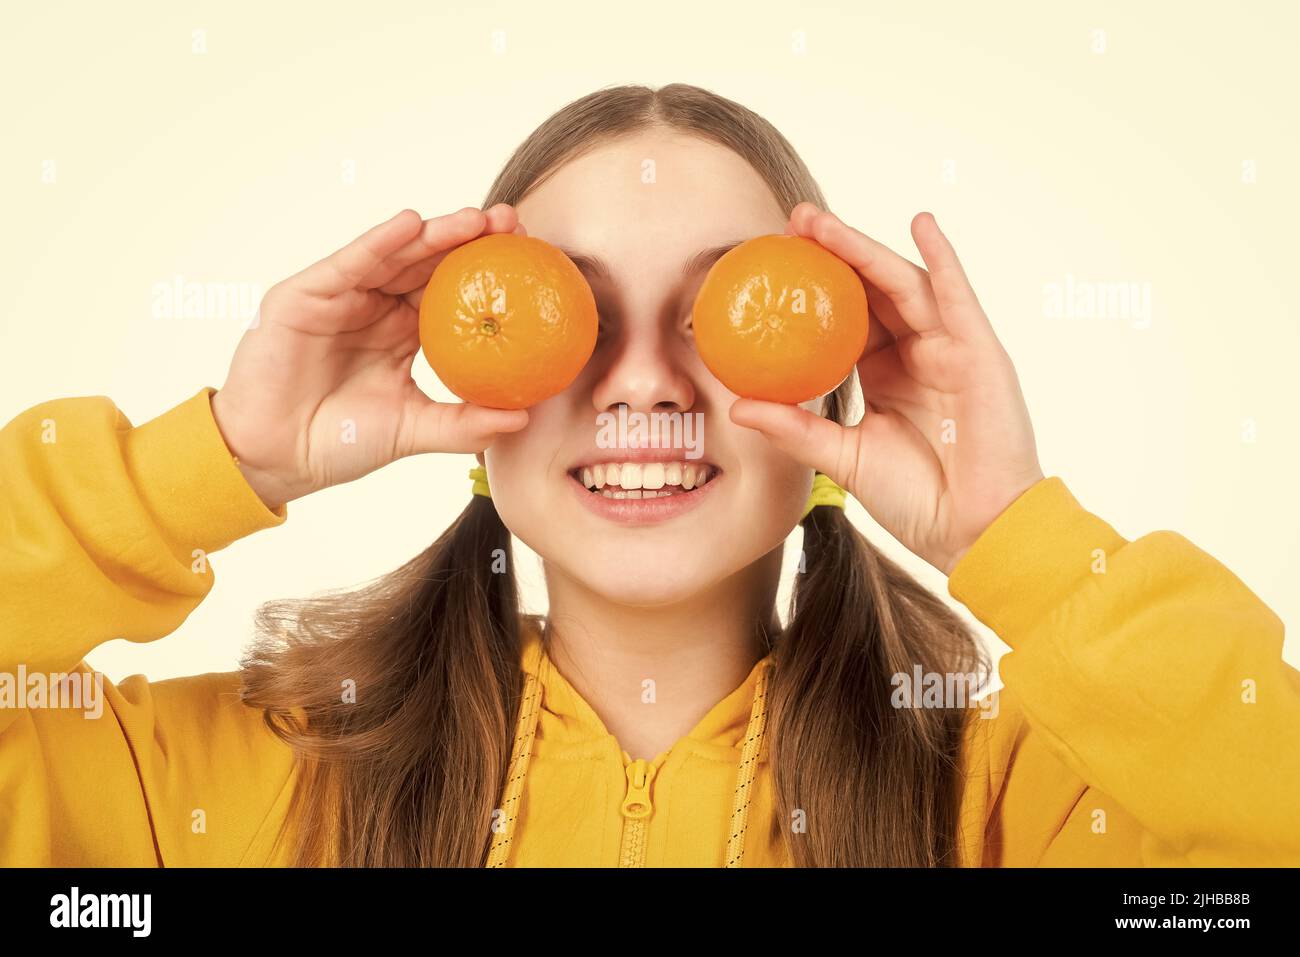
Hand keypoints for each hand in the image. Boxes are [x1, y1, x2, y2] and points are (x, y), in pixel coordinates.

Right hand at [211, 206, 530, 509]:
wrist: (274, 458)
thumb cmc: (339, 443)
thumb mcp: (413, 430)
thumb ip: (464, 424)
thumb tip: (523, 419)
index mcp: (404, 333)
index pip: (454, 293)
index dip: (490, 273)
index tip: (532, 259)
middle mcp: (376, 307)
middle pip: (430, 264)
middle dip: (471, 239)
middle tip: (514, 222)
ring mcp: (341, 297)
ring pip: (394, 256)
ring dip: (435, 233)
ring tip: (475, 219)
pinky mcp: (306, 295)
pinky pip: (348, 263)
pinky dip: (378, 243)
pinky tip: (409, 225)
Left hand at [729, 204, 1044, 575]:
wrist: (972, 533)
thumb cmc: (916, 499)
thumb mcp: (842, 456)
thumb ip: (795, 427)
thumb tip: (737, 405)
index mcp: (885, 373)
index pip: (845, 316)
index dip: (812, 287)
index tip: (771, 262)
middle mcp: (917, 352)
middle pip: (871, 289)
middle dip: (833, 251)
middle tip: (790, 223)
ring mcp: (950, 348)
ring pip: (904, 283)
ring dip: (864, 248)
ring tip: (822, 223)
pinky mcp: (980, 352)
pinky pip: (958, 296)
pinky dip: (942, 257)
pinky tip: (922, 223)